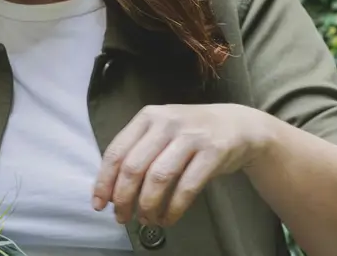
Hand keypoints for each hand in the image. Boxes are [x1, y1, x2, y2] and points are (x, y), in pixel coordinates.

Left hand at [92, 103, 273, 226]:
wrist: (238, 124)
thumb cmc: (190, 132)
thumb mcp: (161, 130)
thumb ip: (138, 151)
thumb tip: (111, 188)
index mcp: (147, 117)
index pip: (117, 151)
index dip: (104, 180)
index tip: (99, 204)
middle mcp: (166, 123)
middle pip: (134, 166)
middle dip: (123, 197)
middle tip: (121, 217)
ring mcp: (190, 136)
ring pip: (159, 177)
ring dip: (148, 205)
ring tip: (145, 219)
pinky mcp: (213, 152)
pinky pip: (187, 187)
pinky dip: (173, 208)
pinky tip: (167, 219)